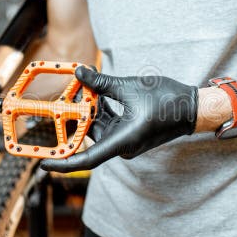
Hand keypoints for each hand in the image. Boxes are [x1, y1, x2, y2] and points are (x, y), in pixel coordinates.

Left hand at [41, 67, 197, 171]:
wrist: (191, 109)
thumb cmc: (167, 100)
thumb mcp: (130, 87)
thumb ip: (102, 82)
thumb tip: (80, 72)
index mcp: (122, 141)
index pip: (87, 159)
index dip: (64, 163)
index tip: (44, 164)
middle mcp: (122, 146)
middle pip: (90, 133)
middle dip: (79, 113)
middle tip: (71, 90)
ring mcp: (125, 141)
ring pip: (98, 126)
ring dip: (91, 108)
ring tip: (86, 85)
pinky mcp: (128, 134)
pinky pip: (107, 123)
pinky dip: (101, 109)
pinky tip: (98, 91)